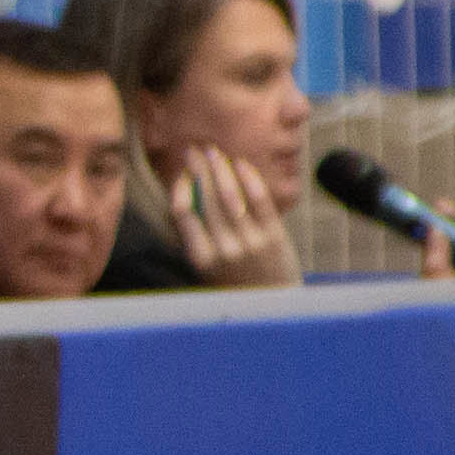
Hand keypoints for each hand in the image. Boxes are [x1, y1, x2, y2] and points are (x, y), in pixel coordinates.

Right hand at [163, 147, 296, 287]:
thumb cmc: (234, 281)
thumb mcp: (205, 267)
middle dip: (199, 170)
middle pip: (206, 199)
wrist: (272, 304)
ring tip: (214, 153)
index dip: (180, 187)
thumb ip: (194, 235)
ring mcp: (251, 242)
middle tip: (194, 150)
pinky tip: (240, 165)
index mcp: (200, 257)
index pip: (182, 213)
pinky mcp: (274, 236)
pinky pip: (259, 200)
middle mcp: (224, 249)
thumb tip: (183, 194)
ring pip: (231, 196)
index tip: (181, 173)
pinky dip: (249, 178)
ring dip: (220, 169)